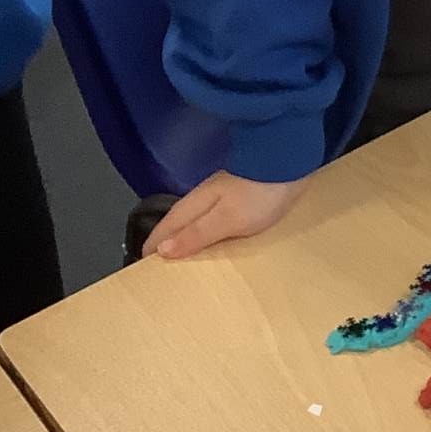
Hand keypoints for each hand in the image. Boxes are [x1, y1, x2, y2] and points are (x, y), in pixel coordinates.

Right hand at [142, 170, 311, 257]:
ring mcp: (222, 195)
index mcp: (196, 204)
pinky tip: (215, 239)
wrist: (289, 161)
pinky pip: (215, 218)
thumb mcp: (226, 219)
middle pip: (177, 223)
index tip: (142, 269)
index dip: (153, 248)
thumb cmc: (257, 194)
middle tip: (160, 269)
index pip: (165, 228)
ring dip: (186, 237)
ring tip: (184, 259)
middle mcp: (204, 198)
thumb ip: (196, 234)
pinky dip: (207, 231)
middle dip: (166, 244)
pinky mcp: (241, 195)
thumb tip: (160, 250)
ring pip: (195, 219)